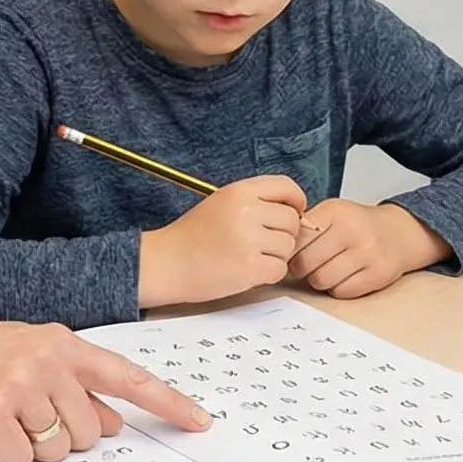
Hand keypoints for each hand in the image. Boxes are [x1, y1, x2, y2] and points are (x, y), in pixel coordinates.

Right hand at [0, 311, 211, 461]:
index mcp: (60, 342)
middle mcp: (47, 359)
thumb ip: (70, 382)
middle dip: (62, 438)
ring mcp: (19, 384)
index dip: (167, 403)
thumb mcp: (22, 354)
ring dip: (28, 449)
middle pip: (90, 432)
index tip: (200, 424)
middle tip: (19, 417)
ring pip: (56, 452)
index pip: (128, 376)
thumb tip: (112, 423)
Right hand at [138, 174, 305, 307]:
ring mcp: (248, 239)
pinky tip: (248, 271)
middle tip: (260, 244)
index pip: (287, 187)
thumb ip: (255, 202)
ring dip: (275, 256)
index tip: (293, 213)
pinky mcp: (249, 266)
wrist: (165, 263)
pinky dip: (268, 274)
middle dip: (282, 235)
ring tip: (249, 257)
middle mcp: (246, 211)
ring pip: (288, 246)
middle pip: (292, 220)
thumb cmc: (192, 236)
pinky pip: (279, 269)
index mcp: (239, 191)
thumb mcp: (221, 203)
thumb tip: (296, 213)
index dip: (296, 201)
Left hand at [290, 200, 447, 298]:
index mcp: (335, 212)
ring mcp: (366, 253)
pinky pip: (340, 292)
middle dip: (302, 268)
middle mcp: (351, 230)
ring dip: (319, 279)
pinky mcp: (377, 275)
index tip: (294, 253)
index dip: (290, 251)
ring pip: (321, 280)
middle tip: (309, 265)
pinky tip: (344, 276)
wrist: (400, 232)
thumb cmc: (358, 225)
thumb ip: (307, 227)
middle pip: (305, 263)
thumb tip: (275, 249)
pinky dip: (338, 288)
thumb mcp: (332, 213)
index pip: (296, 239)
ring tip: (328, 269)